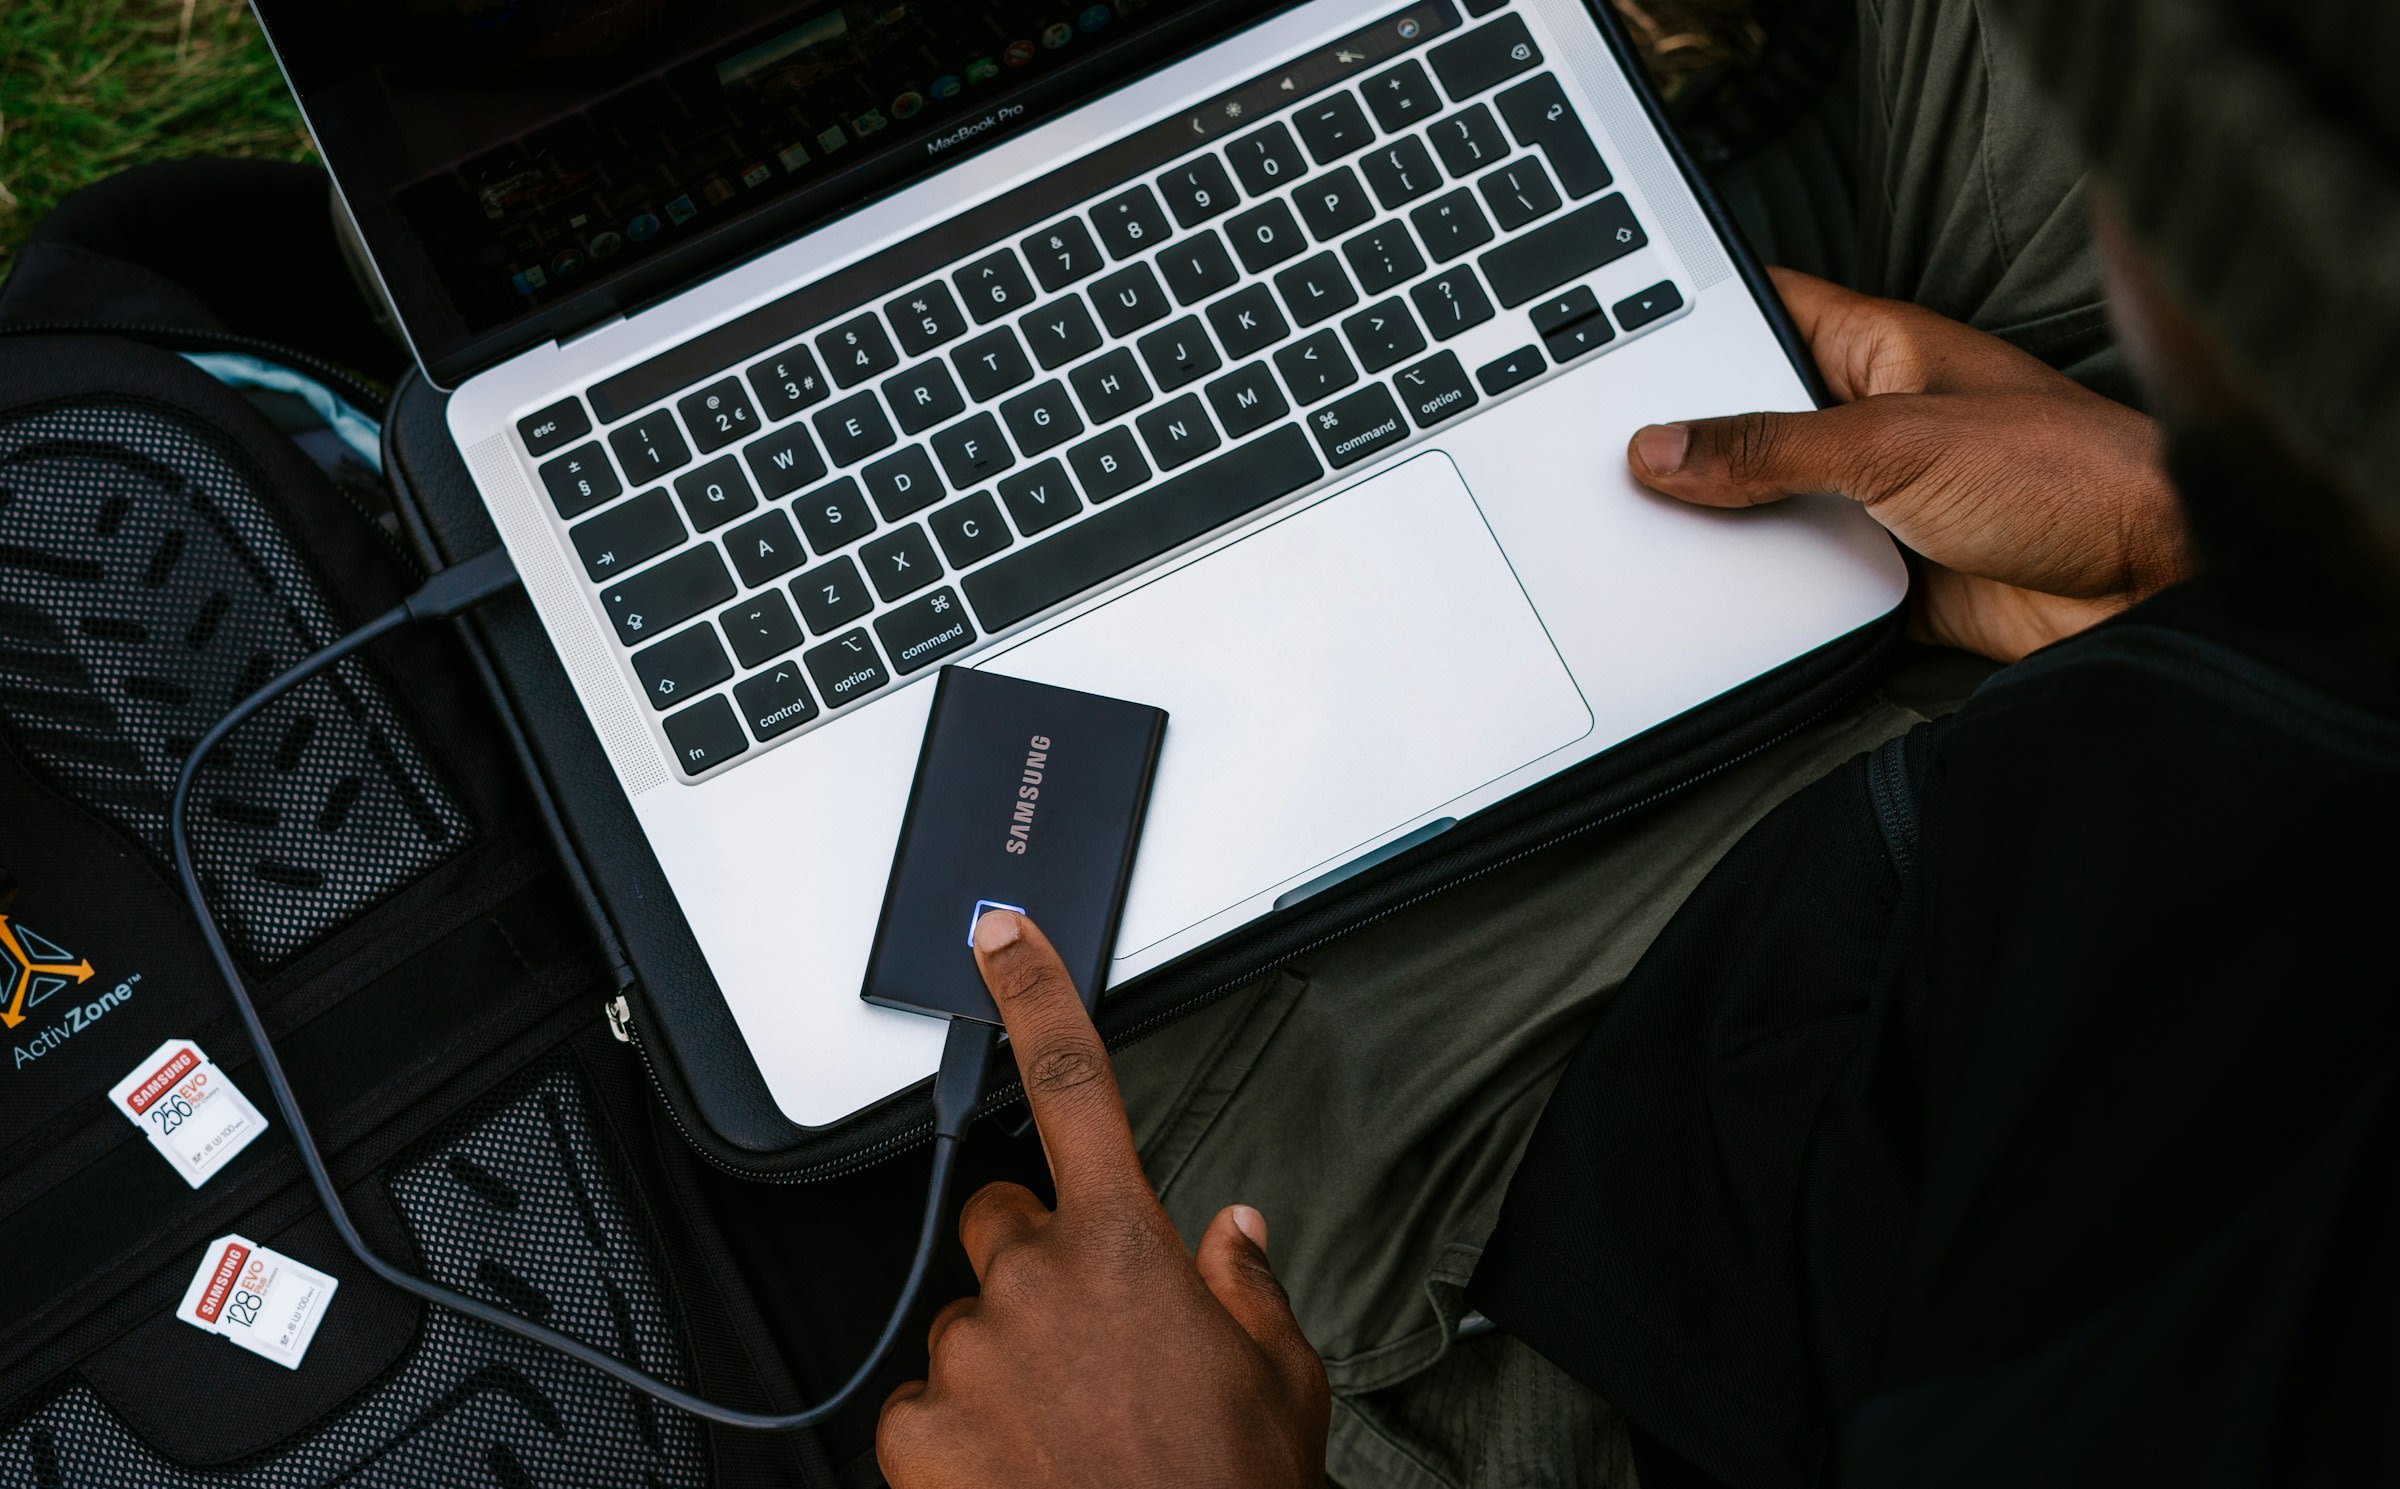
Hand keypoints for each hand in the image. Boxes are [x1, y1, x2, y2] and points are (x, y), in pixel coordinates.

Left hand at [877, 911, 1329, 1487]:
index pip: (1074, 1082)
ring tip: (1063, 1432)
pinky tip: (1018, 1472)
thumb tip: (1233, 1233)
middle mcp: (1036, 1284)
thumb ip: (1248, 1287)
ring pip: (965, 1322)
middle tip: (1081, 1336)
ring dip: (1000, 1357)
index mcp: (1129, 1247)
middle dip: (1031, 1260)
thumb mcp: (1283, 1381)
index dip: (1032, 990)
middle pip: (1000, 1220)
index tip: (999, 932)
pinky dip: (959, 1434)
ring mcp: (971, 1357)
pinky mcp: (918, 1434)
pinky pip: (922, 1404)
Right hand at [1628, 268, 2189, 662]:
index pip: (1765, 311)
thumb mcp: (1893, 444)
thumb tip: (1665, 449)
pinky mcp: (1890, 575)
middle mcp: (1874, 421)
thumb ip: (1770, 448)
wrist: (2155, 587)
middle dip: (1691, 446)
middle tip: (1613, 465)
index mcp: (1878, 352)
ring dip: (1729, 530)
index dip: (1693, 321)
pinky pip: (1805, 583)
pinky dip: (1770, 598)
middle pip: (1752, 423)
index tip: (1617, 348)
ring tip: (1656, 540)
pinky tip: (1727, 603)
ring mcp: (1880, 500)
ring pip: (1772, 508)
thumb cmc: (2070, 475)